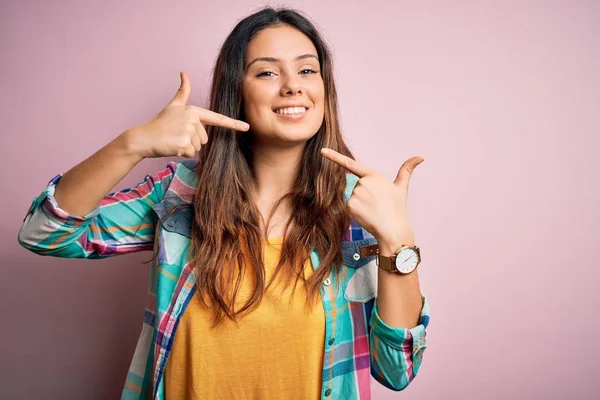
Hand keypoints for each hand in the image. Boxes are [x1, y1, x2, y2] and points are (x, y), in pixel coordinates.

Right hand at [125, 71, 249, 158]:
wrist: (144, 137)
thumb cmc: (160, 122)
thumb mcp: (173, 105)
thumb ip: (183, 91)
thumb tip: (184, 72)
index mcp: (194, 111)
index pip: (217, 118)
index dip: (233, 124)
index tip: (246, 127)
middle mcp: (193, 120)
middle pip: (205, 139)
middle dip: (192, 141)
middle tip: (177, 135)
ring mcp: (188, 132)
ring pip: (198, 147)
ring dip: (187, 147)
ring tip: (174, 140)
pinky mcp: (184, 144)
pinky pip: (191, 154)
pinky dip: (182, 153)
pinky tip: (172, 146)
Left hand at [320, 148, 422, 251]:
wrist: (393, 229)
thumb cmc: (397, 208)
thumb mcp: (401, 187)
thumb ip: (406, 170)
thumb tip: (421, 157)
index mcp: (373, 176)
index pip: (351, 165)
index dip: (335, 157)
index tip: (322, 151)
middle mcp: (363, 183)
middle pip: (356, 187)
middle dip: (365, 195)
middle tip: (378, 204)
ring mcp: (356, 195)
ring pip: (353, 197)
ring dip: (361, 204)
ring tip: (374, 210)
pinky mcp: (351, 206)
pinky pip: (349, 207)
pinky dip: (356, 212)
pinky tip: (367, 215)